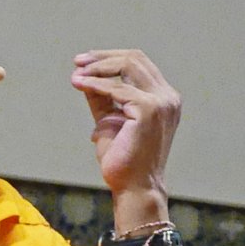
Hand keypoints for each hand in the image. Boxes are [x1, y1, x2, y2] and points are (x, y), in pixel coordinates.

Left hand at [70, 50, 180, 200]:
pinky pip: (116, 88)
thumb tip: (84, 77)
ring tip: (77, 73)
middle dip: (102, 57)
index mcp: (164, 99)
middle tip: (78, 62)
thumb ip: (102, 99)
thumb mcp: (110, 121)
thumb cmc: (123, 161)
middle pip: (135, 59)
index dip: (110, 58)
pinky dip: (95, 83)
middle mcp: (168, 97)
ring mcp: (161, 102)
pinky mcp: (149, 110)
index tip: (84, 63)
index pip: (139, 65)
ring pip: (127, 66)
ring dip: (98, 67)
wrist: (134, 188)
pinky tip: (79, 84)